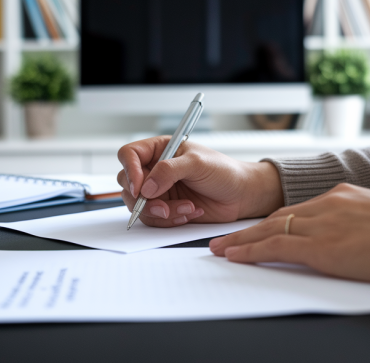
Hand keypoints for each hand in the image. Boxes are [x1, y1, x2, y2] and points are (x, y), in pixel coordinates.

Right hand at [117, 137, 283, 227]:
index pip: (129, 155)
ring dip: (161, 212)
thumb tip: (146, 187)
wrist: (241, 195)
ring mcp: (159, 190)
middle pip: (127, 183)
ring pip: (139, 205)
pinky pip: (154, 218)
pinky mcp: (166, 208)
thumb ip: (169, 171)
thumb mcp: (197, 163)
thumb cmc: (224, 171)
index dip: (130, 170)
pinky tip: (189, 212)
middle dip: (143, 199)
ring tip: (186, 208)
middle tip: (163, 206)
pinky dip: (169, 219)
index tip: (140, 187)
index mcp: (160, 149)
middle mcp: (155, 169)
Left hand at [209, 184, 369, 286]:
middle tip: (225, 238)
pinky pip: (275, 246)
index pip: (299, 210)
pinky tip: (233, 256)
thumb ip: (362, 228)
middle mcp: (329, 203)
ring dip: (241, 241)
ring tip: (219, 249)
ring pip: (270, 229)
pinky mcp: (322, 246)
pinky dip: (250, 251)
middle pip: (278, 217)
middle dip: (250, 230)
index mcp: (345, 196)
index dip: (274, 222)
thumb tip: (354, 244)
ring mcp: (324, 223)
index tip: (258, 229)